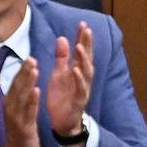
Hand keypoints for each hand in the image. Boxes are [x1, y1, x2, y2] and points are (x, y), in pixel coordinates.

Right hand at [0, 57, 40, 146]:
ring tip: (34, 69)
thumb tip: (21, 77)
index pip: (16, 83)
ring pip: (22, 97)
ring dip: (28, 83)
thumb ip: (19, 94)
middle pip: (18, 87)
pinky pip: (29, 111)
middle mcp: (11, 107)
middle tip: (31, 57)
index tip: (28, 57)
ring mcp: (16, 117)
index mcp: (10, 102)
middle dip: (24, 72)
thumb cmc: (20, 128)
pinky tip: (37, 91)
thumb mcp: (18, 109)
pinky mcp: (24, 126)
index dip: (22, 70)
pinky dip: (32, 101)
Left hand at [47, 22, 93, 138]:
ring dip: (83, 59)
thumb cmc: (62, 96)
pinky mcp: (79, 100)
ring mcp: (83, 88)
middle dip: (87, 44)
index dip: (82, 38)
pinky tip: (75, 70)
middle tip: (86, 30)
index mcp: (77, 69)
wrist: (63, 121)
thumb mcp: (59, 74)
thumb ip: (61, 58)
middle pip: (87, 58)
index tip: (83, 24)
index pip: (82, 51)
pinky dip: (79, 79)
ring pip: (86, 72)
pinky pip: (81, 89)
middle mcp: (83, 77)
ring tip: (79, 47)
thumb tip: (62, 37)